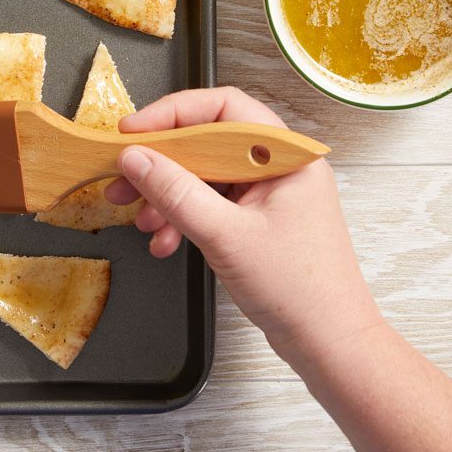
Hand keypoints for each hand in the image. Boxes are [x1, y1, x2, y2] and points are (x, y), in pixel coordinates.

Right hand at [105, 86, 382, 355]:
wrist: (328, 343)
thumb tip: (135, 158)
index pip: (223, 107)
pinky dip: (182, 218)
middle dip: (161, 162)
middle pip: (207, 141)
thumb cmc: (300, 290)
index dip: (173, 113)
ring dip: (166, 195)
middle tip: (122, 176)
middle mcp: (278, 167)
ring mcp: (266, 194)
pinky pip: (209, 203)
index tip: (133, 131)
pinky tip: (165, 241)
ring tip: (139, 219)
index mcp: (286, 155)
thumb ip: (176, 192)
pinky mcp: (255, 220)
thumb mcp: (225, 235)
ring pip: (203, 175)